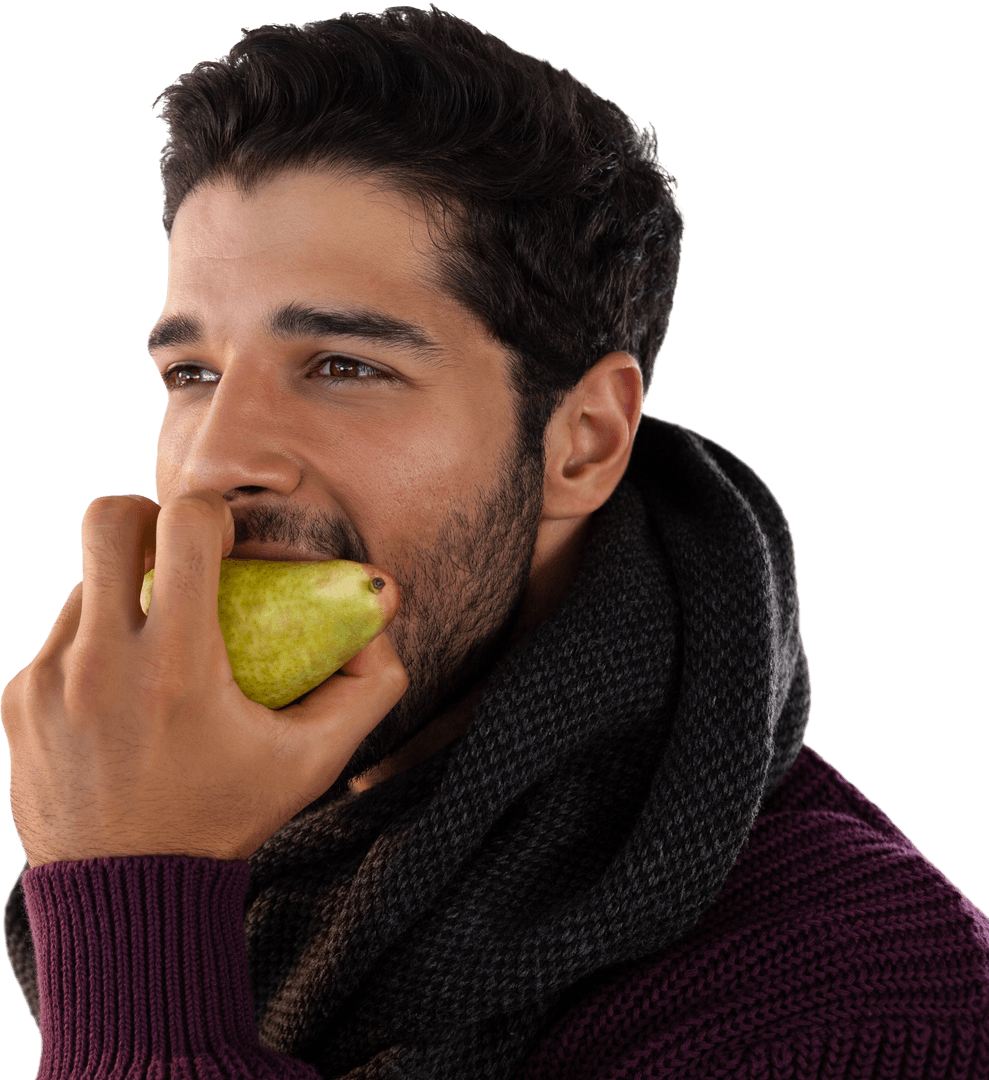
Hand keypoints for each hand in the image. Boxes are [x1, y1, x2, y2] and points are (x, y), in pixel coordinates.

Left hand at [0, 492, 407, 866]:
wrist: (130, 896)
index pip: (183, 525)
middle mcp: (101, 663)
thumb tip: (384, 622)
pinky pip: (61, 637)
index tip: (226, 542)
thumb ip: (368, 688)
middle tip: (179, 553)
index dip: (212, 513)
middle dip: (150, 517)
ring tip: (158, 641)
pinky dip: (97, 642)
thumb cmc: (228, 818)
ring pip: (84, 581)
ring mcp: (49, 681)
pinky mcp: (19, 702)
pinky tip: (123, 693)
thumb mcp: (314, 760)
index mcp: (177, 668)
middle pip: (109, 520)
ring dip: (125, 590)